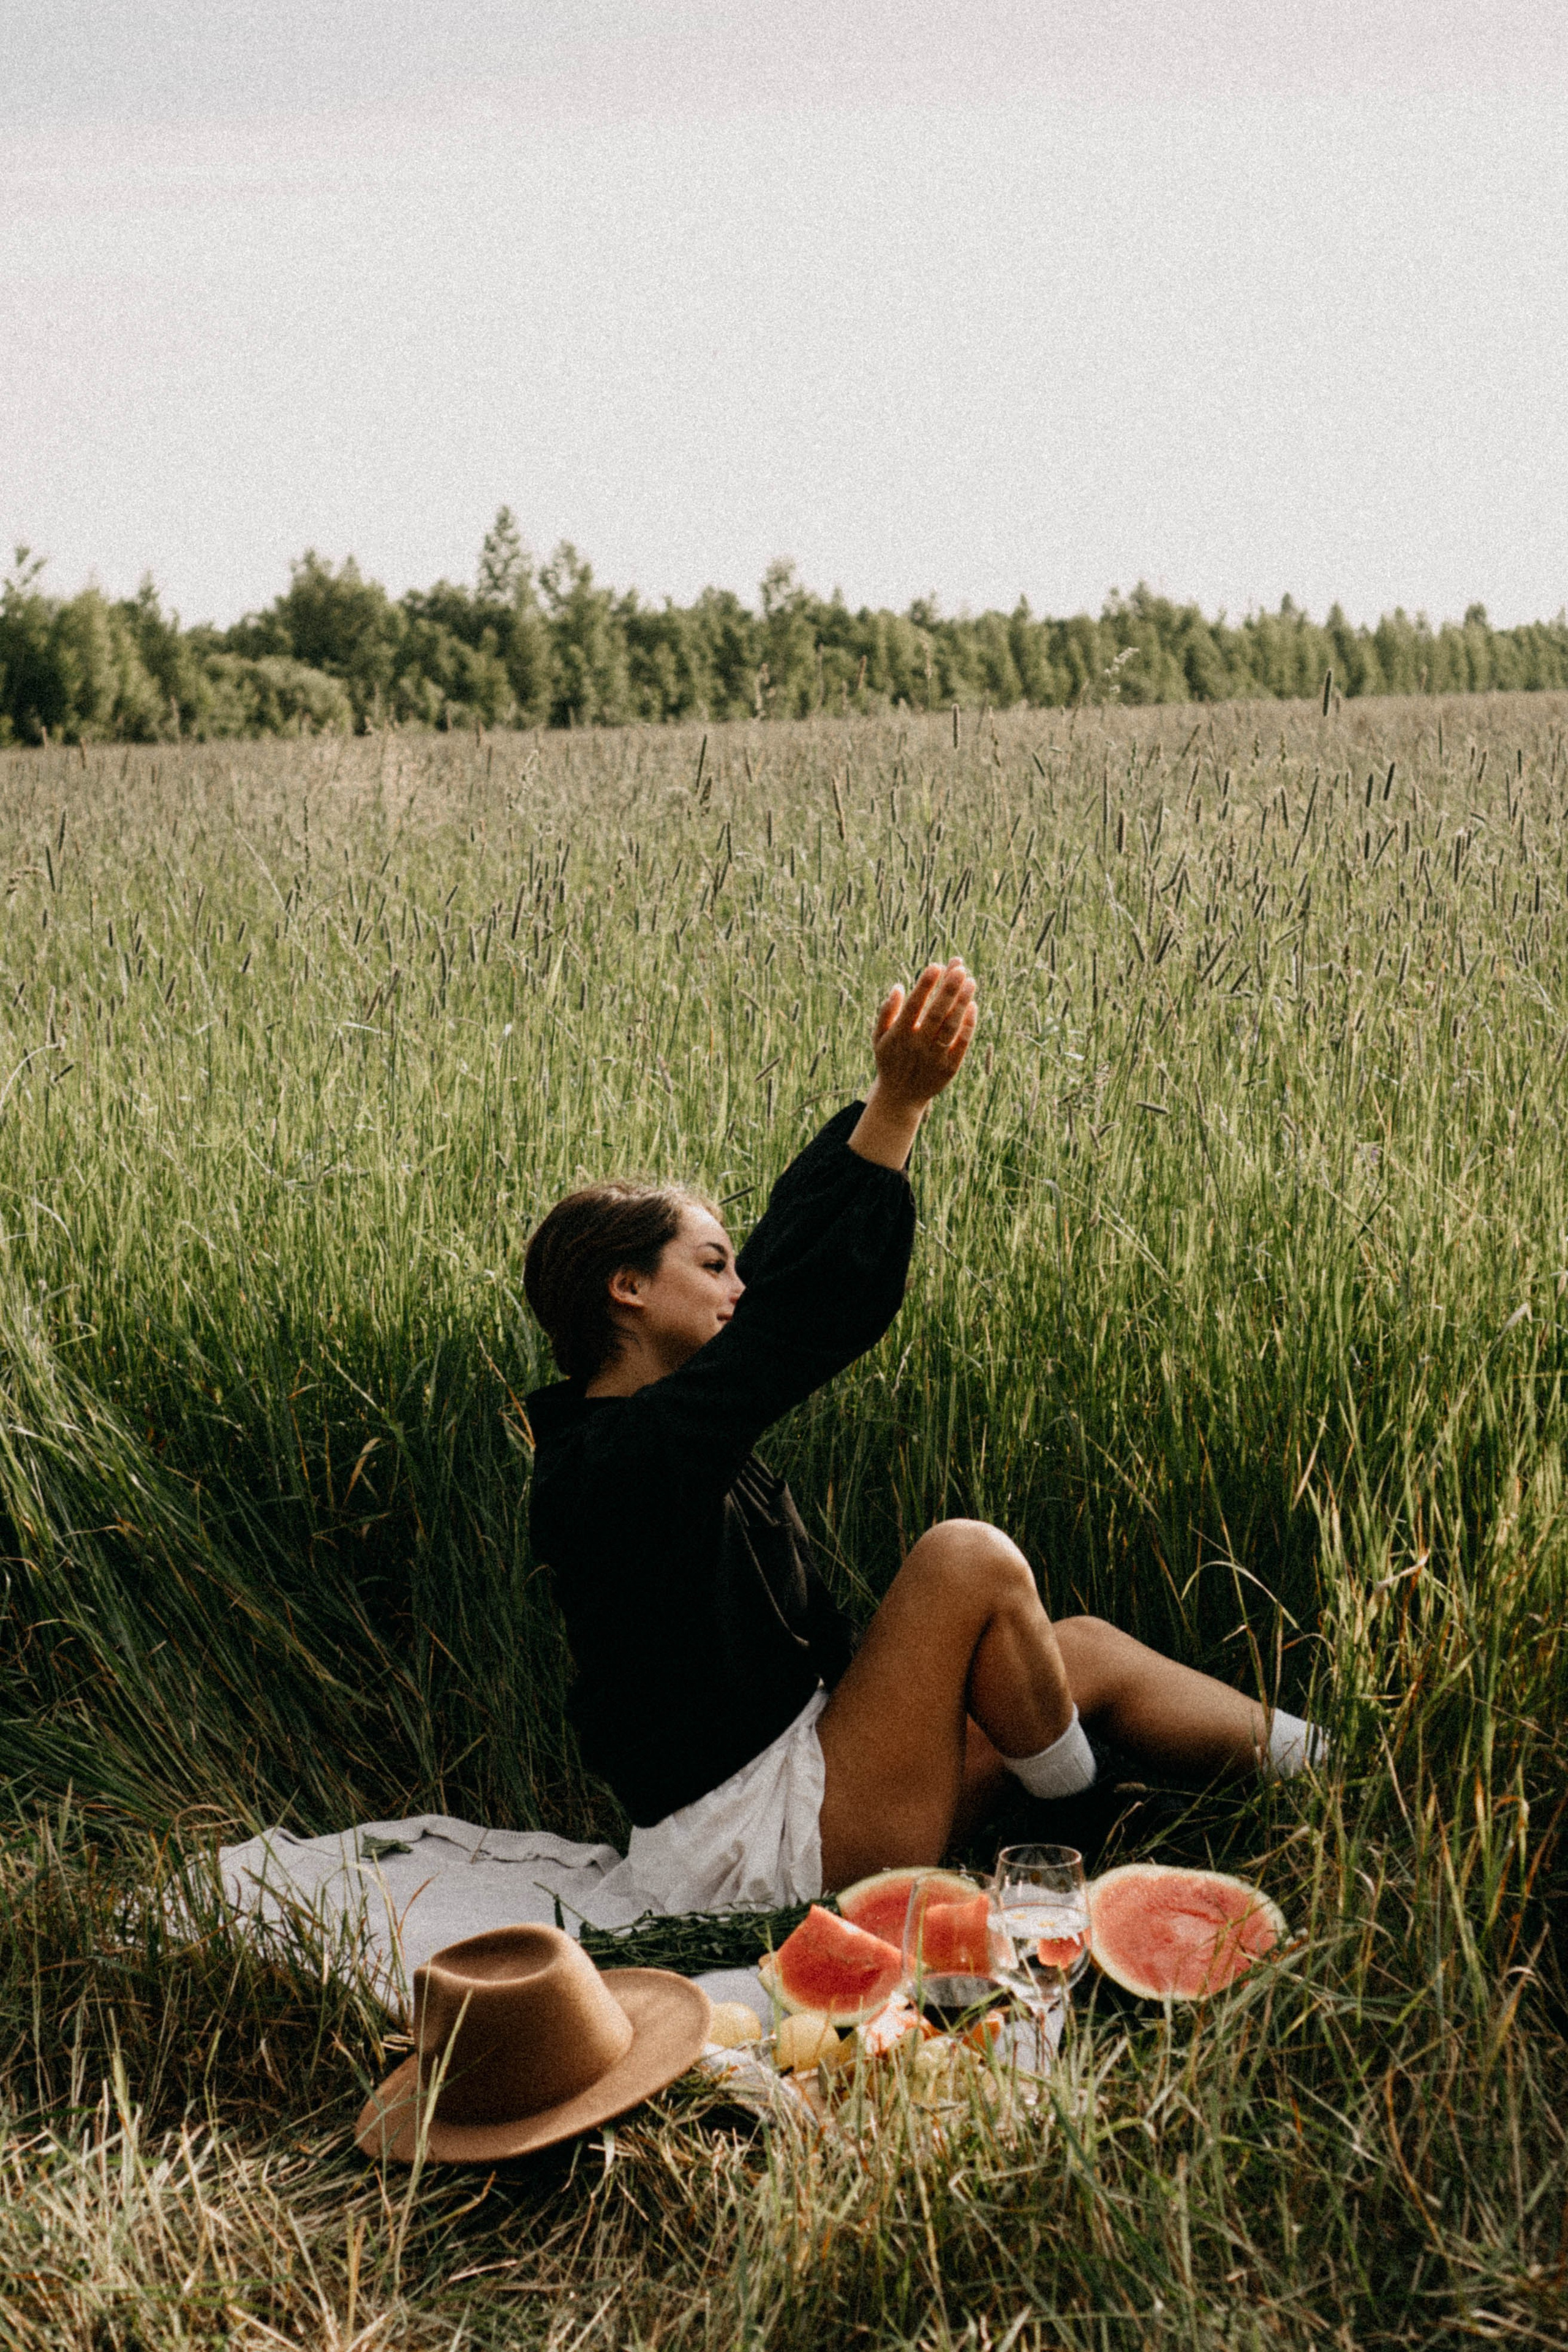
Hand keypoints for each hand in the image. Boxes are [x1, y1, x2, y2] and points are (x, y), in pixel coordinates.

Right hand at [848, 959, 978, 1168]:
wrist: (900, 1098)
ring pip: (952, 1026)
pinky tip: (974, 1006)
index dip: (925, 985)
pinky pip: (961, 1043)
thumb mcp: (879, 1038)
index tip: (936, 965)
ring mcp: (934, 1057)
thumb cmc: (890, 1060)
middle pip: (936, 1013)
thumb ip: (886, 1012)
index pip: (914, 1005)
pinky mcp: (949, 1068)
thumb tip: (899, 986)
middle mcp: (917, 1045)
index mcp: (899, 1035)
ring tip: (971, 981)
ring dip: (962, 1002)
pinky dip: (968, 1024)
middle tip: (960, 968)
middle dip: (949, 989)